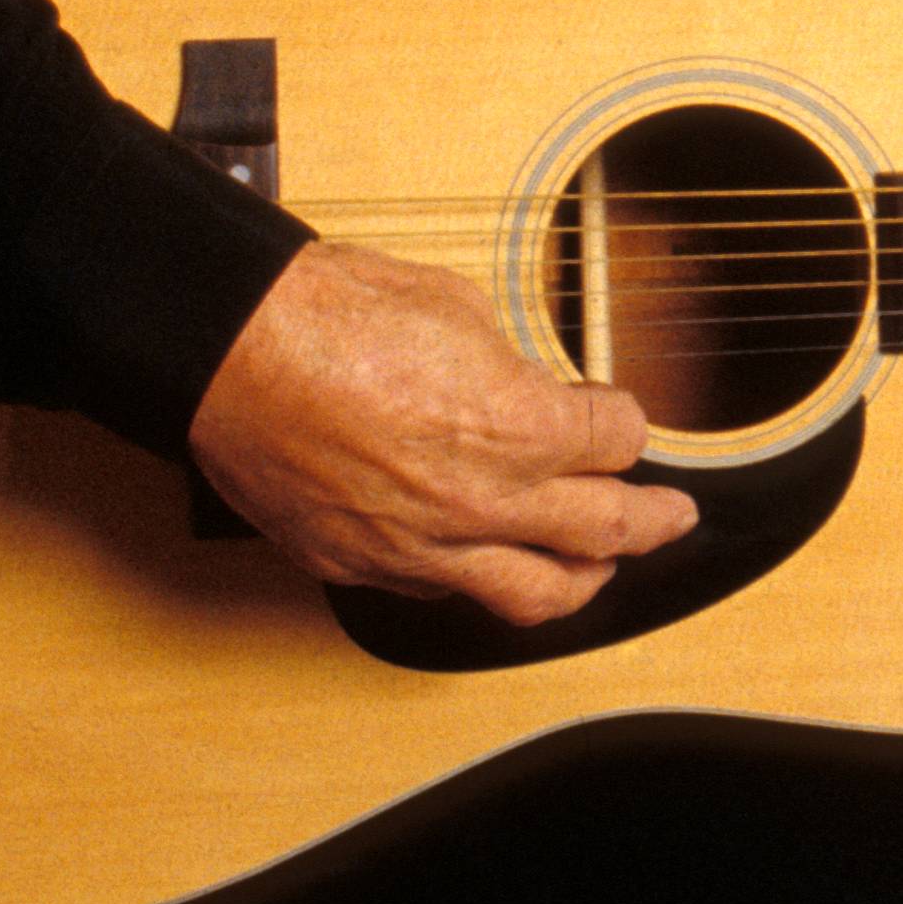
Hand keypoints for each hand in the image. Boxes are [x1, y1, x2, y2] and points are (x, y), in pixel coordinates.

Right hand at [187, 240, 700, 624]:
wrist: (229, 350)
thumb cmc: (329, 312)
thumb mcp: (455, 308)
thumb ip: (507, 365)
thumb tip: (523, 384)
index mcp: (520, 429)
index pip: (617, 442)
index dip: (626, 423)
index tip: (622, 418)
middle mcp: (483, 503)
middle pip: (607, 532)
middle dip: (652, 521)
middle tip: (673, 516)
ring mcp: (423, 548)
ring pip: (535, 594)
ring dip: (582, 579)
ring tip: (601, 568)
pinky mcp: (364, 568)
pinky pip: (444, 593)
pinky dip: (479, 578)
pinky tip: (489, 562)